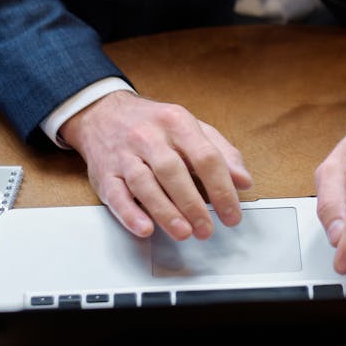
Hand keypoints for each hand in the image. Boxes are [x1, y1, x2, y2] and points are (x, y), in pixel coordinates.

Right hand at [60, 91, 252, 241]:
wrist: (102, 112)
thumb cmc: (153, 124)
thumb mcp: (189, 127)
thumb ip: (220, 151)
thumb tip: (243, 180)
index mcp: (176, 122)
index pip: (205, 156)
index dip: (222, 188)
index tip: (232, 213)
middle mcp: (149, 136)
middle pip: (173, 171)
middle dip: (193, 204)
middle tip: (207, 229)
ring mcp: (125, 154)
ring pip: (144, 184)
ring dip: (166, 211)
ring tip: (184, 232)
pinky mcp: (105, 173)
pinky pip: (116, 195)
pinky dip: (130, 214)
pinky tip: (145, 228)